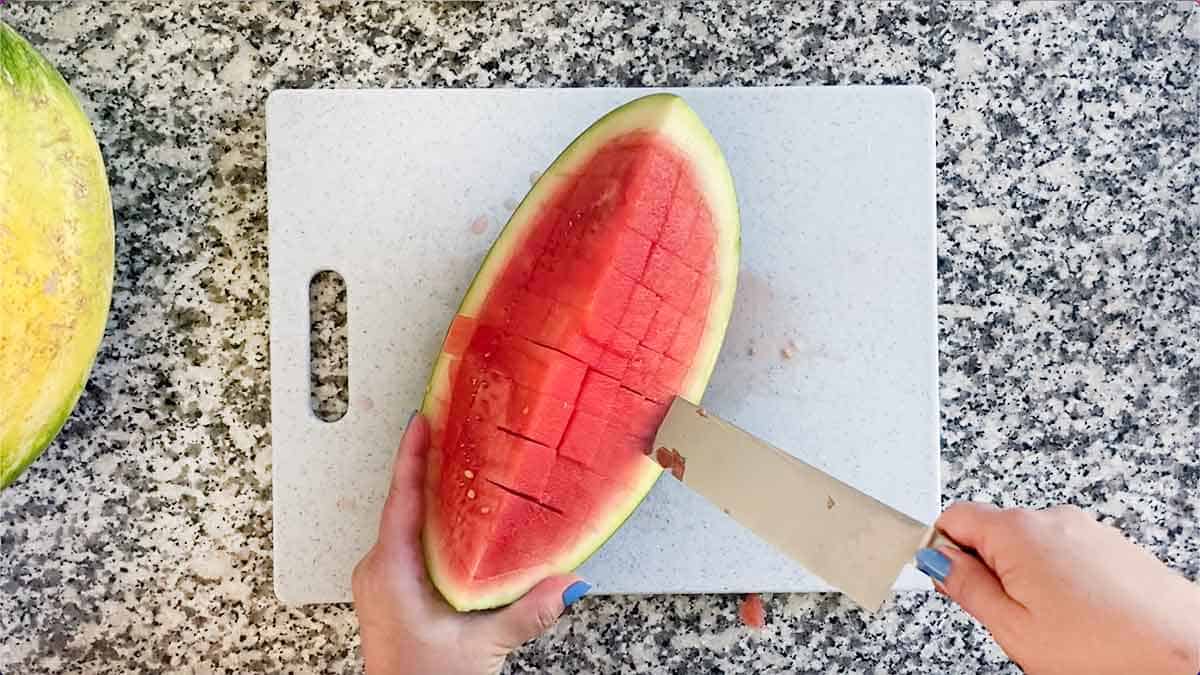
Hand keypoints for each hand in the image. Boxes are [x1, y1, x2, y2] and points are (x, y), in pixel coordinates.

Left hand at [352, 413, 590, 674]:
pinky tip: (457, 521)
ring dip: (431, 496)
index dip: (412, 456)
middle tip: (452, 430)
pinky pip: (408, 543)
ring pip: (406, 524)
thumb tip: (568, 583)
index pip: (401, 499)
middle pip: (403, 504)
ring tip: (459, 465)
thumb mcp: (480, 646)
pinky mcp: (391, 593)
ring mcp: (382, 581)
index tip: (422, 420)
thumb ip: (526, 614)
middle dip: (428, 467)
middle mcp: (379, 570)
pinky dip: (432, 524)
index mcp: (392, 571)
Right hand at [919, 502, 1199, 674]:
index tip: (950, 582)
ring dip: (1027, 579)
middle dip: (989, 571)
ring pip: (1031, 547)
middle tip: (1009, 618)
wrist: (1185, 655)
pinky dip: (1062, 582)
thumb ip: (966, 587)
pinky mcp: (1112, 546)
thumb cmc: (1107, 649)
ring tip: (1054, 625)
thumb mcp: (1012, 627)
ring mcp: (1087, 529)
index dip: (942, 551)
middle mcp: (1051, 518)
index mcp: (1017, 531)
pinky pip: (1066, 555)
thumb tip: (936, 560)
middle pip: (993, 533)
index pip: (953, 517)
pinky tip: (1081, 619)